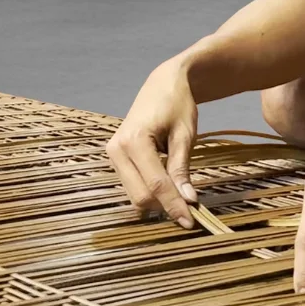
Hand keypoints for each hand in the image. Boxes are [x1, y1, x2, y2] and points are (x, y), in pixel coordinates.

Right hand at [106, 59, 198, 228]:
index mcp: (134, 141)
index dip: (174, 205)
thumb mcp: (185, 134)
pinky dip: (150, 191)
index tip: (191, 221)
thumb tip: (188, 201)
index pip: (155, 184)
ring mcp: (112, 154)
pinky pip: (132, 184)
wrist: (163, 83)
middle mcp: (117, 150)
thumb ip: (182, 168)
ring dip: (157, 201)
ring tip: (182, 199)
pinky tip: (168, 188)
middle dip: (165, 206)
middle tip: (191, 212)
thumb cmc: (178, 104)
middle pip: (140, 195)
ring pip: (134, 194)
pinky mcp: (115, 158)